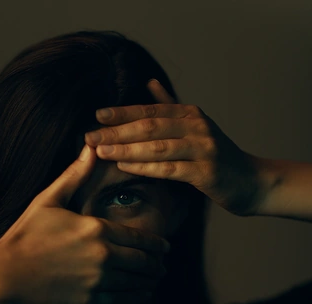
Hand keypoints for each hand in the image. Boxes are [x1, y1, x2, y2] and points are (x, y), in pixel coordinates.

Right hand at [0, 144, 169, 303]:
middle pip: (144, 262)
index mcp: (97, 228)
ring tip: (156, 280)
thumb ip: (74, 175)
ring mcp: (98, 281)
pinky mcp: (90, 302)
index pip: (140, 238)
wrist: (5, 276)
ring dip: (151, 282)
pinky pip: (124, 301)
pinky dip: (137, 298)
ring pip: (137, 283)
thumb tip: (91, 147)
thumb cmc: (25, 236)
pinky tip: (142, 296)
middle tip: (164, 266)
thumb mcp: (48, 200)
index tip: (166, 247)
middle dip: (157, 264)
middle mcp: (104, 255)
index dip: (157, 244)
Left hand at [84, 79, 263, 216]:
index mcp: (191, 114)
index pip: (150, 110)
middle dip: (116, 131)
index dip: (122, 112)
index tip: (96, 115)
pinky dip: (144, 167)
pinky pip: (168, 168)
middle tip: (89, 137)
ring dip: (125, 148)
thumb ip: (172, 108)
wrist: (251, 182)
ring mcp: (202, 148)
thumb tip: (150, 84)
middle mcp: (197, 126)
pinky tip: (124, 166)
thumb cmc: (218, 158)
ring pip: (156, 146)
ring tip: (100, 152)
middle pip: (149, 126)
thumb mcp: (196, 128)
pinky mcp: (205, 172)